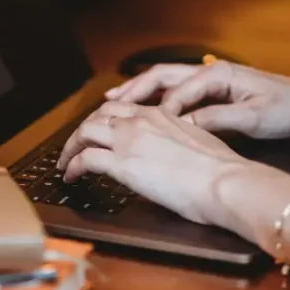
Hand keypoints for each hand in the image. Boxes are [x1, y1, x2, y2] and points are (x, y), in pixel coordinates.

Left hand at [56, 101, 255, 225]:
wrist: (225, 181)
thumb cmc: (221, 170)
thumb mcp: (196, 143)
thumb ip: (175, 142)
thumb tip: (167, 156)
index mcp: (160, 114)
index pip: (121, 108)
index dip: (103, 118)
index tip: (97, 129)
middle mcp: (140, 121)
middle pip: (98, 116)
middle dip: (82, 130)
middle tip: (75, 145)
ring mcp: (129, 140)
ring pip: (84, 132)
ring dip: (70, 147)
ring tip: (65, 162)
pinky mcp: (122, 164)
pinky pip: (85, 159)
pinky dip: (72, 166)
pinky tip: (71, 176)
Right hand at [105, 61, 289, 139]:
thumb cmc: (287, 109)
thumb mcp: (255, 117)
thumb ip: (218, 118)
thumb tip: (185, 124)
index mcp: (217, 74)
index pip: (178, 90)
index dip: (157, 108)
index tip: (139, 126)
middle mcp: (209, 71)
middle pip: (162, 76)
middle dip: (134, 89)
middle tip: (107, 103)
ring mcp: (209, 78)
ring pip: (165, 80)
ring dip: (140, 90)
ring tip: (113, 100)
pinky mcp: (213, 90)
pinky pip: (175, 90)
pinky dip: (155, 97)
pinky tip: (144, 108)